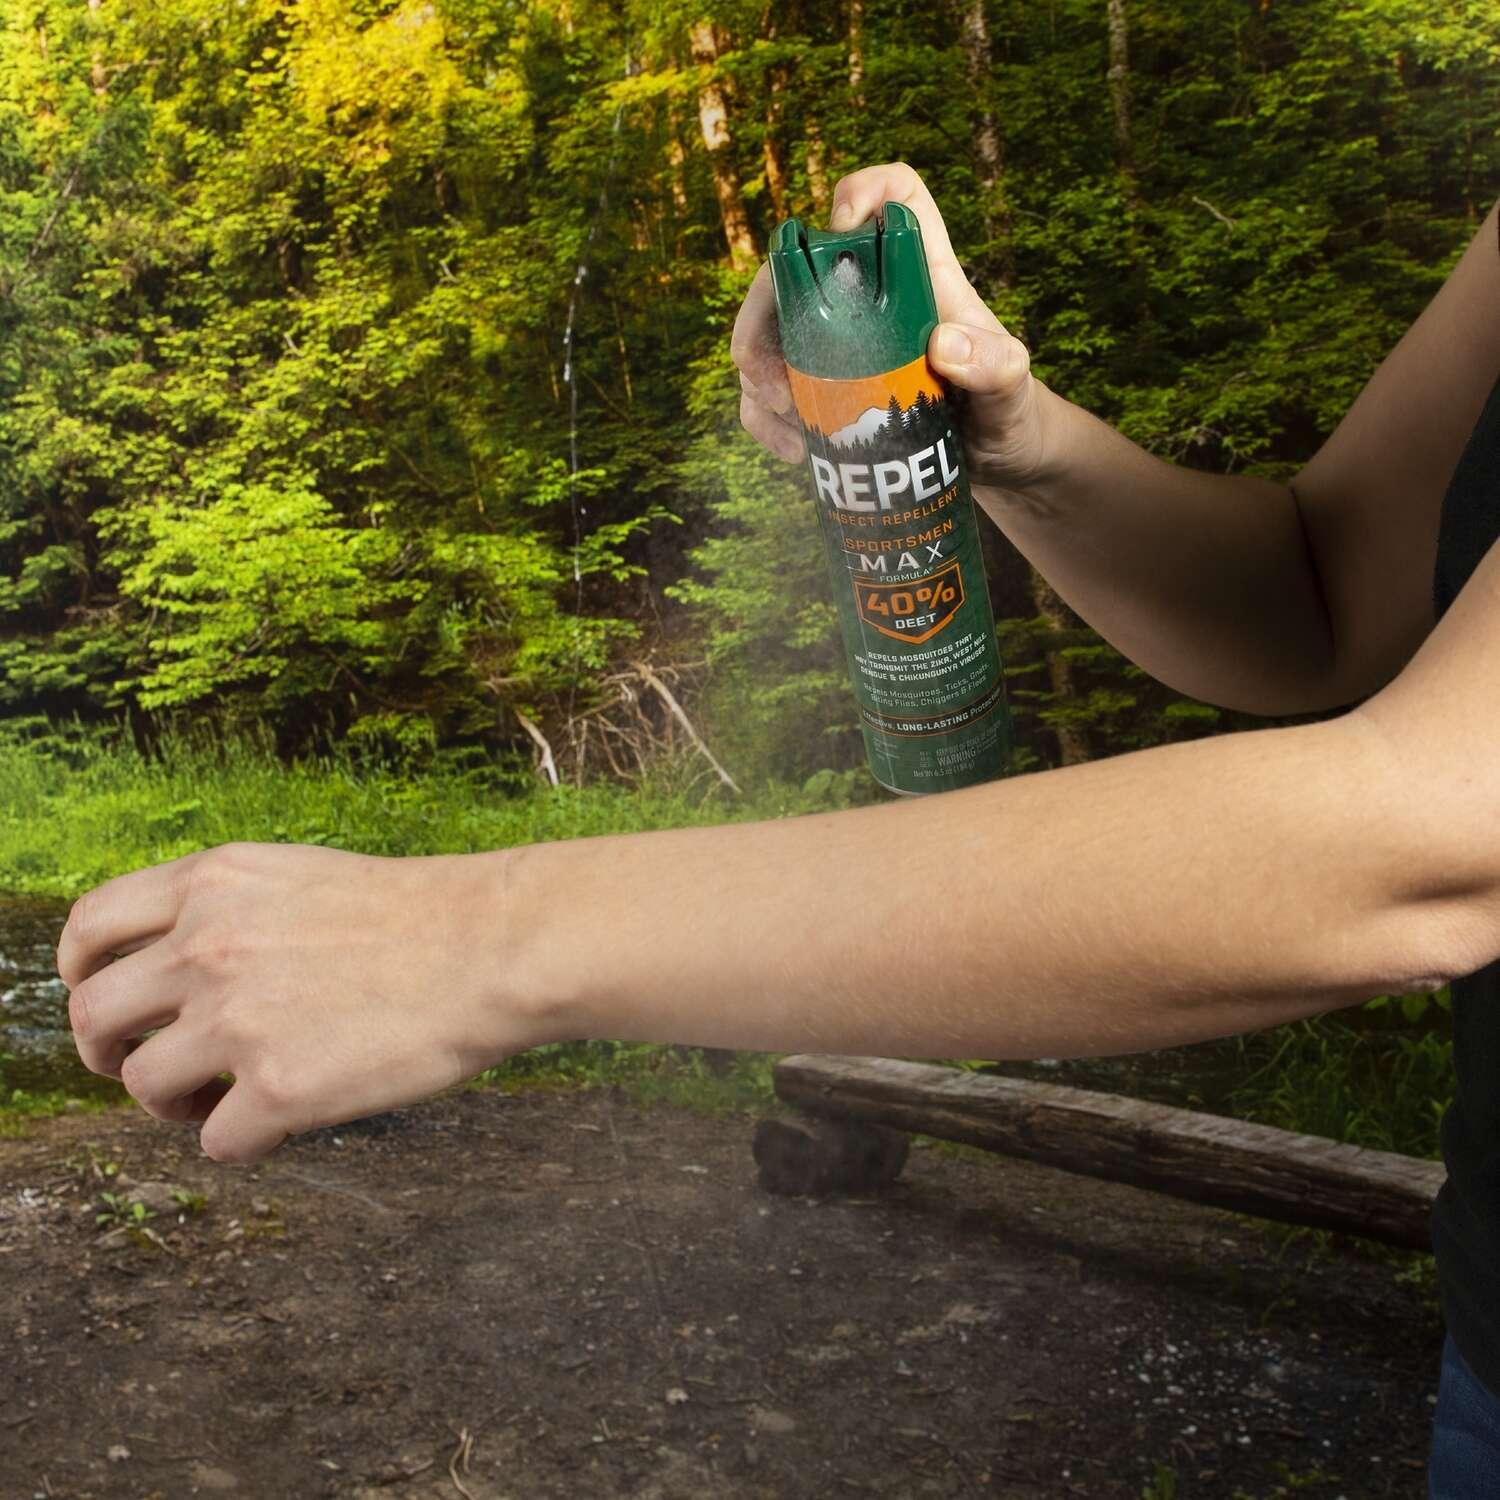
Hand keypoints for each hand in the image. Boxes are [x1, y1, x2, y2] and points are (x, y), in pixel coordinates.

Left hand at [58, 843, 521, 1163]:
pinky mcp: (279, 1090)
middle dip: (108, 1051)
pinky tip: (283, 1120)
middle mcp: (208, 948)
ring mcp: (237, 1021)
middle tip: (146, 1065)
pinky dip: (243, 1140)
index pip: (91, 927)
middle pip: (95, 1015)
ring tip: (221, 1099)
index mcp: (214, 884)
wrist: (492, 946)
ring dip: (174, 1103)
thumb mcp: (303, 876)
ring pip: (145, 1085)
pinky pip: (217, 1141)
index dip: (79, 972)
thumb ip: (230, 910)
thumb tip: (182, 964)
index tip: (102, 999)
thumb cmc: (421, 913)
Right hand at [731, 161, 1053, 493]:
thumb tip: (944, 345)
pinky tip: (792, 451)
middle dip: (765, 317)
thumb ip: (996, 367)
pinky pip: (771, 391)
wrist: (999, 461)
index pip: (896, 198)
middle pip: (794, 271)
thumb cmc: (1011, 413)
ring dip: (759, 374)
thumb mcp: (1014, 393)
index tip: (841, 226)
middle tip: (777, 382)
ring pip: (771, 331)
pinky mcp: (824, 390)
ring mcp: (839, 345)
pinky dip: (765, 418)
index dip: (864, 191)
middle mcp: (871, 301)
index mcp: (923, 276)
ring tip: (787, 419)